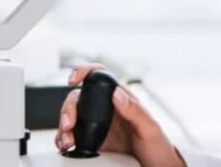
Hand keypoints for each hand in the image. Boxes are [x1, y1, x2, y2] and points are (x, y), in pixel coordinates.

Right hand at [55, 64, 185, 166]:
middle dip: (68, 108)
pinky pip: (72, 135)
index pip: (100, 76)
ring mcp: (96, 125)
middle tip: (68, 123)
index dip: (85, 72)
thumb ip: (135, 110)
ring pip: (71, 116)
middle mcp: (106, 109)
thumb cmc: (158, 148)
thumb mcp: (150, 129)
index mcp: (121, 99)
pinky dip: (64, 139)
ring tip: (67, 139)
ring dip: (63, 126)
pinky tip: (66, 145)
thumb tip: (117, 94)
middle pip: (78, 98)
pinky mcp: (91, 142)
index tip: (74, 79)